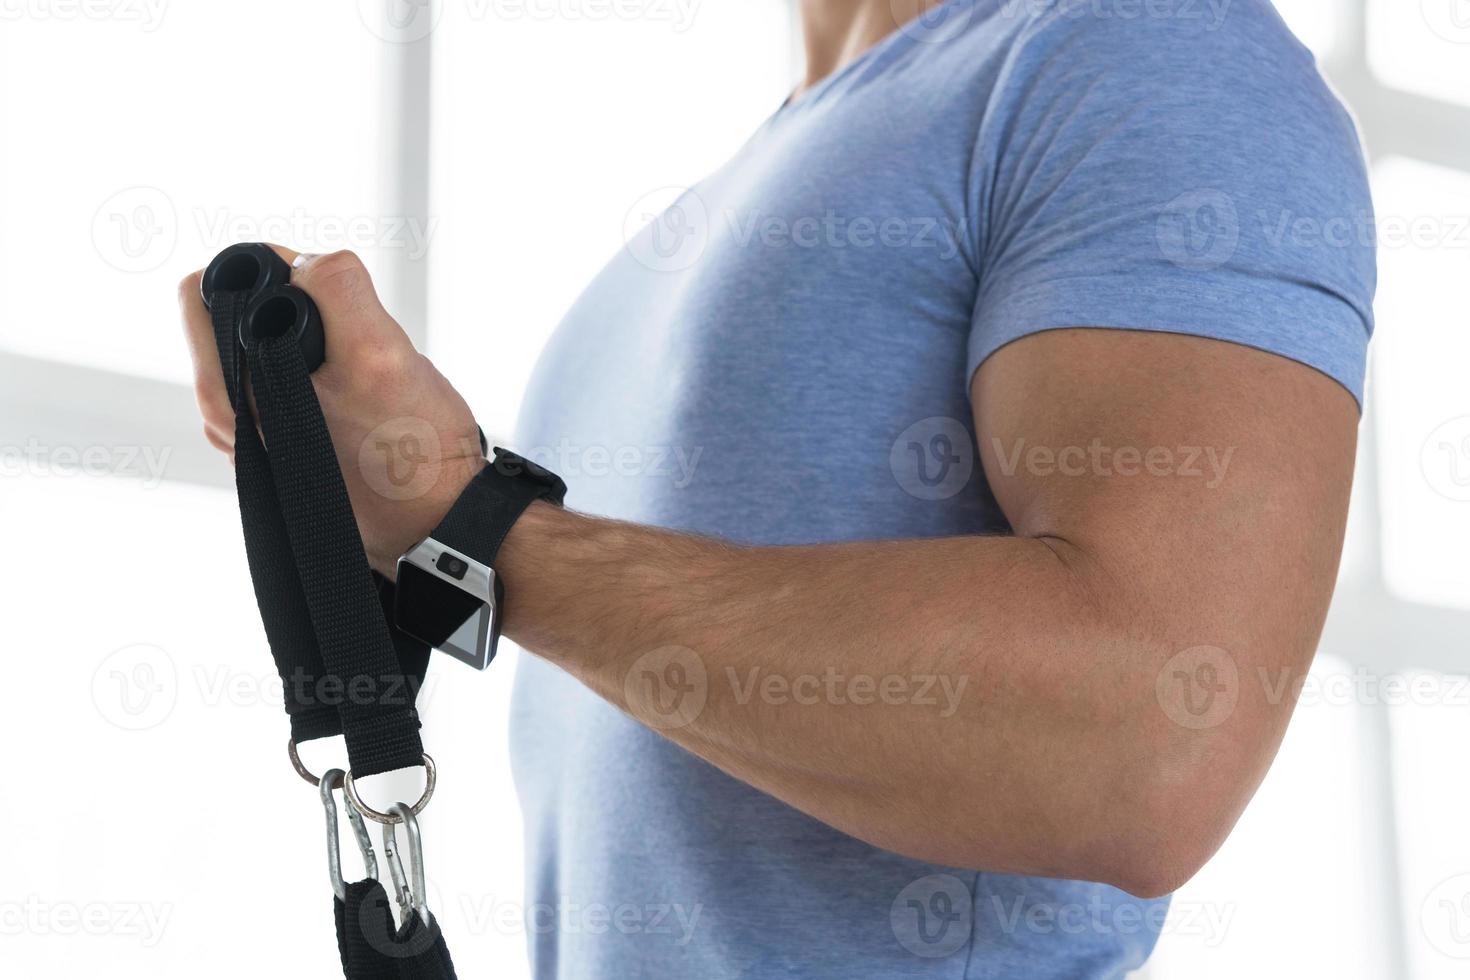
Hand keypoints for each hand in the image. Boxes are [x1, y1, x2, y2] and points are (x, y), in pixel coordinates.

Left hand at [179, 246, 484, 574]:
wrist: (445, 525)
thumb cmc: (416, 455)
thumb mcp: (379, 354)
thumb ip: (335, 290)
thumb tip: (307, 263)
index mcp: (228, 393)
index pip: (216, 289)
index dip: (279, 272)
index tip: (331, 299)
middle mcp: (231, 418)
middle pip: (246, 315)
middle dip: (301, 311)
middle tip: (353, 344)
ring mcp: (260, 437)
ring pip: (278, 347)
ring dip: (322, 344)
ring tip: (364, 379)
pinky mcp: (293, 450)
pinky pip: (301, 383)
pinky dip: (331, 377)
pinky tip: (365, 403)